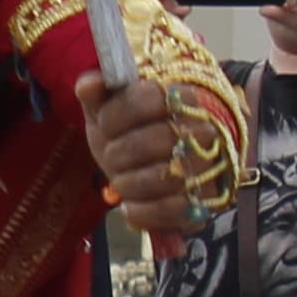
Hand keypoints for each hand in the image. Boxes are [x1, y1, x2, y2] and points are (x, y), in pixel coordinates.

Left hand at [73, 69, 198, 251]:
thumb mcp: (108, 112)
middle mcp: (203, 131)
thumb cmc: (128, 135)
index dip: (116, 113)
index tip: (104, 125)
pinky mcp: (204, 202)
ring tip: (120, 181)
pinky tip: (129, 208)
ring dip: (128, 183)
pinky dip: (142, 212)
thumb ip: (98, 95)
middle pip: (159, 139)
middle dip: (120, 153)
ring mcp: (207, 168)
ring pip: (167, 176)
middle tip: (111, 157)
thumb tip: (89, 84)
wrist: (149, 172)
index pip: (150, 97)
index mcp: (181, 99)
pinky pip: (174, 210)